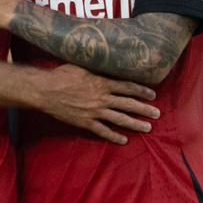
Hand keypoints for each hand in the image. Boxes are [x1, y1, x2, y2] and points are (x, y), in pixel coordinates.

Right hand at [31, 63, 159, 143]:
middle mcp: (102, 98)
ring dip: (135, 123)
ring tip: (147, 127)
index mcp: (102, 83)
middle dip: (144, 109)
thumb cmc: (61, 75)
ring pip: (120, 119)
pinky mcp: (86, 123)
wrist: (46, 91)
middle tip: (157, 114)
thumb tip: (105, 62)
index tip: (152, 95)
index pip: (127, 87)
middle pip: (128, 104)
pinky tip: (124, 140)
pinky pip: (103, 131)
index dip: (141, 91)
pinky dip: (114, 136)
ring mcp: (95, 112)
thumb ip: (96, 68)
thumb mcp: (81, 66)